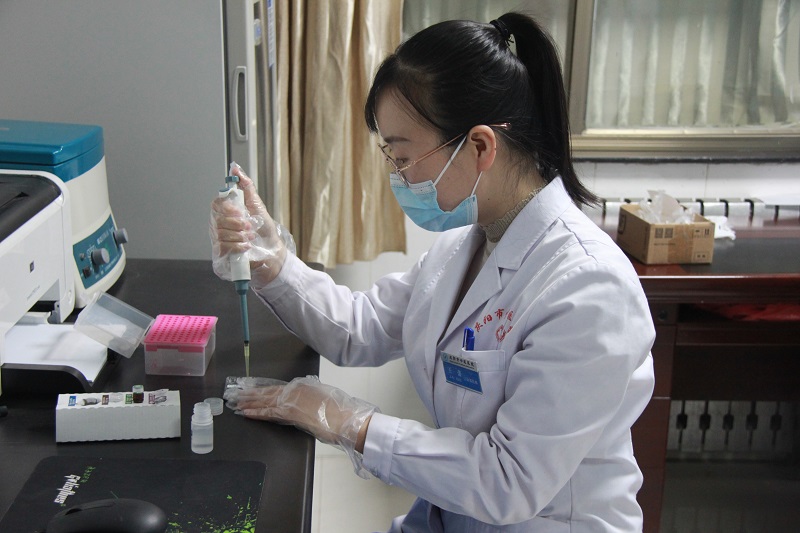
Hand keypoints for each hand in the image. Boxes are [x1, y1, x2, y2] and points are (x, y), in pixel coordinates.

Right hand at [209, 164, 294, 287]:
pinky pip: (223, 246)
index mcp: (226, 212)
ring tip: (250, 237)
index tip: (239, 211)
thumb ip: (246, 186)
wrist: (272, 251)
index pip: (216, 204)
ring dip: (239, 235)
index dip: (226, 207)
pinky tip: (246, 246)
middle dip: (237, 224)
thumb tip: (236, 168)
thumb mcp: (256, 204)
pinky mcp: (221, 253)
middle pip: (218, 219)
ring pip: (221, 233)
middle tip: (249, 227)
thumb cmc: (264, 229)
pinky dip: (238, 246)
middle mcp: (220, 224)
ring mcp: (219, 239)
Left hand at [224, 376, 376, 477]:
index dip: (263, 389)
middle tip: (236, 393)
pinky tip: (244, 412)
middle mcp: (294, 389)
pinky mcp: (288, 412)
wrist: (346, 419)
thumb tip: (306, 401)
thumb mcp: (325, 398)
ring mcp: (290, 400)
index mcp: (303, 385)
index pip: (277, 388)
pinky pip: (267, 412)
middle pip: (267, 392)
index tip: (252, 389)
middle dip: (251, 393)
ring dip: (248, 401)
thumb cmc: (340, 411)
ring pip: (264, 400)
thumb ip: (313, 397)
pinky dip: (255, 412)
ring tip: (235, 402)